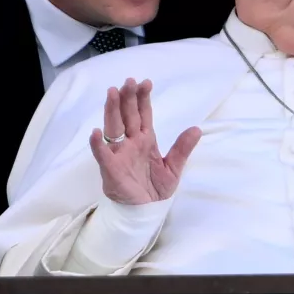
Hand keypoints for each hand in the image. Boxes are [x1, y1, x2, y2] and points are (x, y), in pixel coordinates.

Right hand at [89, 78, 201, 204]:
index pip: (143, 115)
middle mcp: (130, 143)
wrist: (146, 212)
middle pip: (127, 116)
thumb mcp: (174, 167)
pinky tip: (95, 132)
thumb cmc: (156, 189)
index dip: (143, 99)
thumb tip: (197, 128)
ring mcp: (119, 154)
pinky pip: (102, 155)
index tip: (145, 83)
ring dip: (112, 111)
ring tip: (112, 93)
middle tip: (129, 81)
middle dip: (128, 98)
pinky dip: (98, 145)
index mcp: (145, 140)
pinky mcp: (111, 170)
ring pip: (113, 128)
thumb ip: (183, 148)